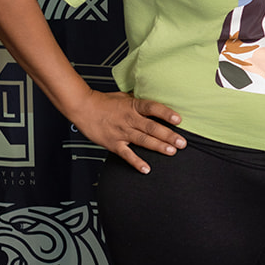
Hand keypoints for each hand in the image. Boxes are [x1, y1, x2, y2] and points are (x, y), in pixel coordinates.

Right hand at [70, 90, 185, 172]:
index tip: (179, 119)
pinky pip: (126, 154)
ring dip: (158, 146)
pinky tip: (146, 169)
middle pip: (151, 127)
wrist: (82, 107)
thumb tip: (154, 97)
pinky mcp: (113, 144)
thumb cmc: (103, 101)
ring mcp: (121, 132)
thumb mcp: (124, 96)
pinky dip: (136, 162)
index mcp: (132, 105)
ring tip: (172, 152)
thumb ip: (138, 100)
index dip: (166, 113)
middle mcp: (129, 119)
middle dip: (168, 135)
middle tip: (182, 142)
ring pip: (143, 140)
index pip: (152, 108)